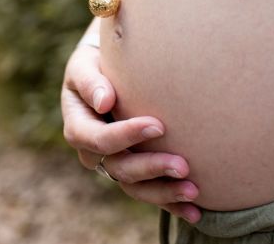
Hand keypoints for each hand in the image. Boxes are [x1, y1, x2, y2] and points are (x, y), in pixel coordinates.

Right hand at [61, 41, 201, 222]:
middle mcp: (94, 152)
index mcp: (79, 126)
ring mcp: (114, 163)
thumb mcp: (84, 65)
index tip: (158, 125)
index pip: (100, 139)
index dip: (126, 136)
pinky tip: (195, 211)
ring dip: (164, 192)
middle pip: (120, 169)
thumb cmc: (95, 62)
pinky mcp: (133, 170)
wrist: (106, 68)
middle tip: (183, 165)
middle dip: (152, 168)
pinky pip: (149, 191)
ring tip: (194, 192)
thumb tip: (104, 101)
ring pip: (135, 187)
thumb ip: (92, 81)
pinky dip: (171, 204)